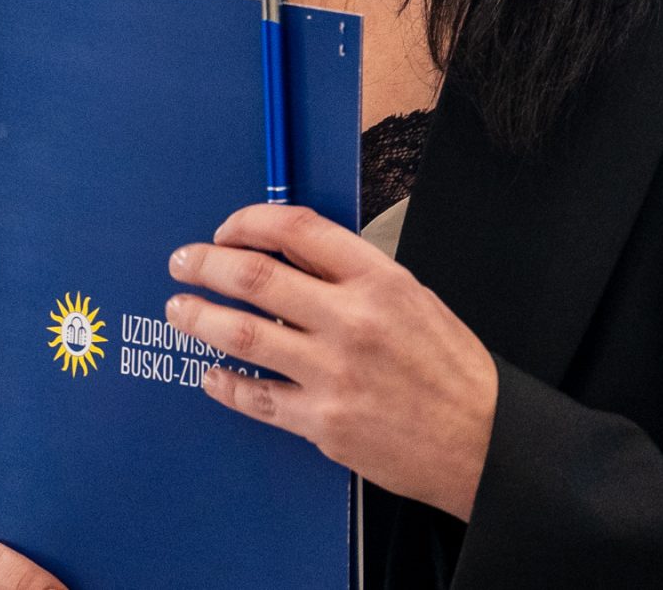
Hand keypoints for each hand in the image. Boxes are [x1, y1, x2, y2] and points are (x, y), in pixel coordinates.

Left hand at [165, 203, 498, 518]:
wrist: (483, 440)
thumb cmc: (450, 368)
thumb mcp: (412, 298)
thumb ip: (352, 276)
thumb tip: (287, 257)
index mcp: (378, 280)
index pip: (296, 230)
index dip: (248, 223)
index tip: (226, 230)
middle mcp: (352, 321)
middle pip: (255, 278)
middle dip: (206, 265)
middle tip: (183, 262)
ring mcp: (333, 374)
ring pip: (244, 336)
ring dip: (200, 318)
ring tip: (180, 309)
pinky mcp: (323, 422)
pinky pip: (256, 398)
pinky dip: (225, 384)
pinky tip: (211, 374)